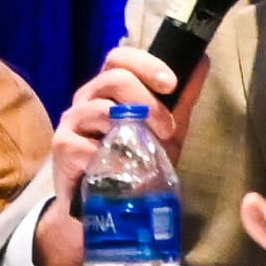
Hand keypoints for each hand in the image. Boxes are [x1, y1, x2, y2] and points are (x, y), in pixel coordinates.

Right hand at [29, 46, 208, 265]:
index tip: (171, 83)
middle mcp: (86, 99)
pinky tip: (119, 170)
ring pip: (99, 109)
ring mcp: (72, 123)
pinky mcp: (63, 149)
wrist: (107, 208)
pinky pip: (86, 144)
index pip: (120, 57)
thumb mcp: (166, 130)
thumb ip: (182, 100)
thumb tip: (202, 61)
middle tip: (166, 127)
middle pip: (112, 78)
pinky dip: (109, 158)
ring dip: (131, 127)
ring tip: (148, 151)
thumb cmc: (135, 163)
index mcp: (109, 89)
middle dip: (147, 99)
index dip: (146, 63)